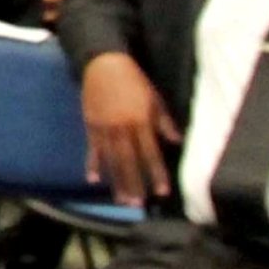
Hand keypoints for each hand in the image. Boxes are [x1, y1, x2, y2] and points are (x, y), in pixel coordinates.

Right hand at [81, 51, 179, 205]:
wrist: (103, 64)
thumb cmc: (134, 80)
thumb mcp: (154, 98)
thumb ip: (164, 122)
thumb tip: (177, 141)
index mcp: (140, 121)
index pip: (150, 153)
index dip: (156, 173)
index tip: (162, 191)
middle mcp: (122, 128)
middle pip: (129, 161)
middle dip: (134, 183)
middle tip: (138, 204)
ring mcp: (104, 128)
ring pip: (111, 160)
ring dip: (116, 181)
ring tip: (121, 200)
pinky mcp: (91, 126)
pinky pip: (93, 150)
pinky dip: (93, 165)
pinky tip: (93, 180)